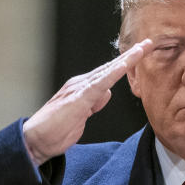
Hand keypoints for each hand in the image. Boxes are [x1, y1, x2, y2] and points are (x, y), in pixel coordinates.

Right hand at [21, 39, 151, 165]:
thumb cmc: (55, 131)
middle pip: (110, 67)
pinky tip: (125, 65)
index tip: (142, 54)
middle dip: (131, 55)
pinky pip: (100, 83)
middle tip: (149, 43)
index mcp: (82, 88)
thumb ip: (94, 103)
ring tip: (143, 48)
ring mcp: (79, 89)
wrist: (35, 141)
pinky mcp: (78, 99)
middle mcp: (80, 84)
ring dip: (126, 59)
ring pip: (107, 71)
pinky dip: (113, 73)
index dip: (125, 63)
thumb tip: (107, 92)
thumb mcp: (81, 117)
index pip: (108, 73)